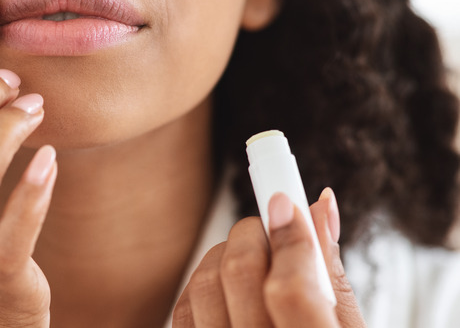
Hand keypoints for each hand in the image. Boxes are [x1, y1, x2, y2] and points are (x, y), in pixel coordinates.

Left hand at [173, 188, 365, 326]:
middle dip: (254, 233)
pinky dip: (201, 286)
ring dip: (224, 255)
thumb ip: (330, 275)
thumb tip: (319, 206)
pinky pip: (182, 312)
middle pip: (239, 276)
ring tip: (251, 257)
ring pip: (203, 286)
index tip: (288, 200)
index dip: (290, 237)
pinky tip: (225, 286)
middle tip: (271, 222)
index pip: (292, 290)